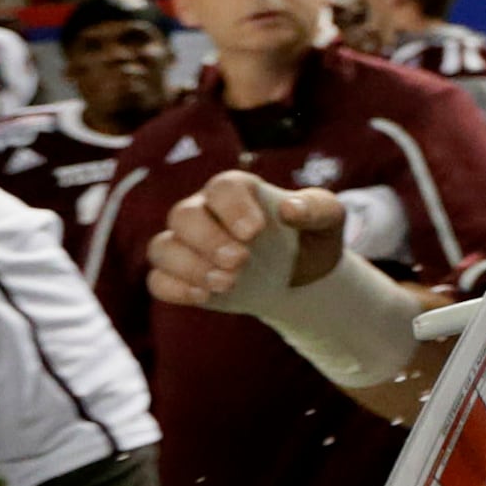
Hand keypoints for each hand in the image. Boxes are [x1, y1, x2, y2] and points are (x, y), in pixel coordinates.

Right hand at [150, 171, 344, 311]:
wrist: (300, 276)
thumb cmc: (311, 237)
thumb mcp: (328, 219)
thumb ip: (315, 209)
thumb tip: (290, 209)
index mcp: (238, 191)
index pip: (222, 188)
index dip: (233, 208)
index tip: (255, 232)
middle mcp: (205, 211)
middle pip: (184, 215)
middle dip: (208, 240)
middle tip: (240, 261)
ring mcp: (188, 244)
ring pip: (163, 247)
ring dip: (190, 267)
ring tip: (227, 283)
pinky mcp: (181, 276)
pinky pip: (157, 279)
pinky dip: (174, 288)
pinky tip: (203, 297)